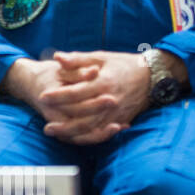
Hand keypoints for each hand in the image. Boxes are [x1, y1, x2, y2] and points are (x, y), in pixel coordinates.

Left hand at [37, 51, 151, 144]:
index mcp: (104, 82)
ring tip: (53, 131)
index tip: (42, 96)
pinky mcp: (120, 120)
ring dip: (70, 132)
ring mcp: (116, 113)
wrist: (152, 77)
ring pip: (91, 128)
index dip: (58, 95)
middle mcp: (110, 100)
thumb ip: (78, 59)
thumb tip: (57, 57)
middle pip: (82, 114)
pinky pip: (101, 133)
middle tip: (45, 123)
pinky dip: (85, 137)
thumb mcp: (101, 57)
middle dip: (62, 120)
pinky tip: (71, 137)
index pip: (77, 92)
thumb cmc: (123, 65)